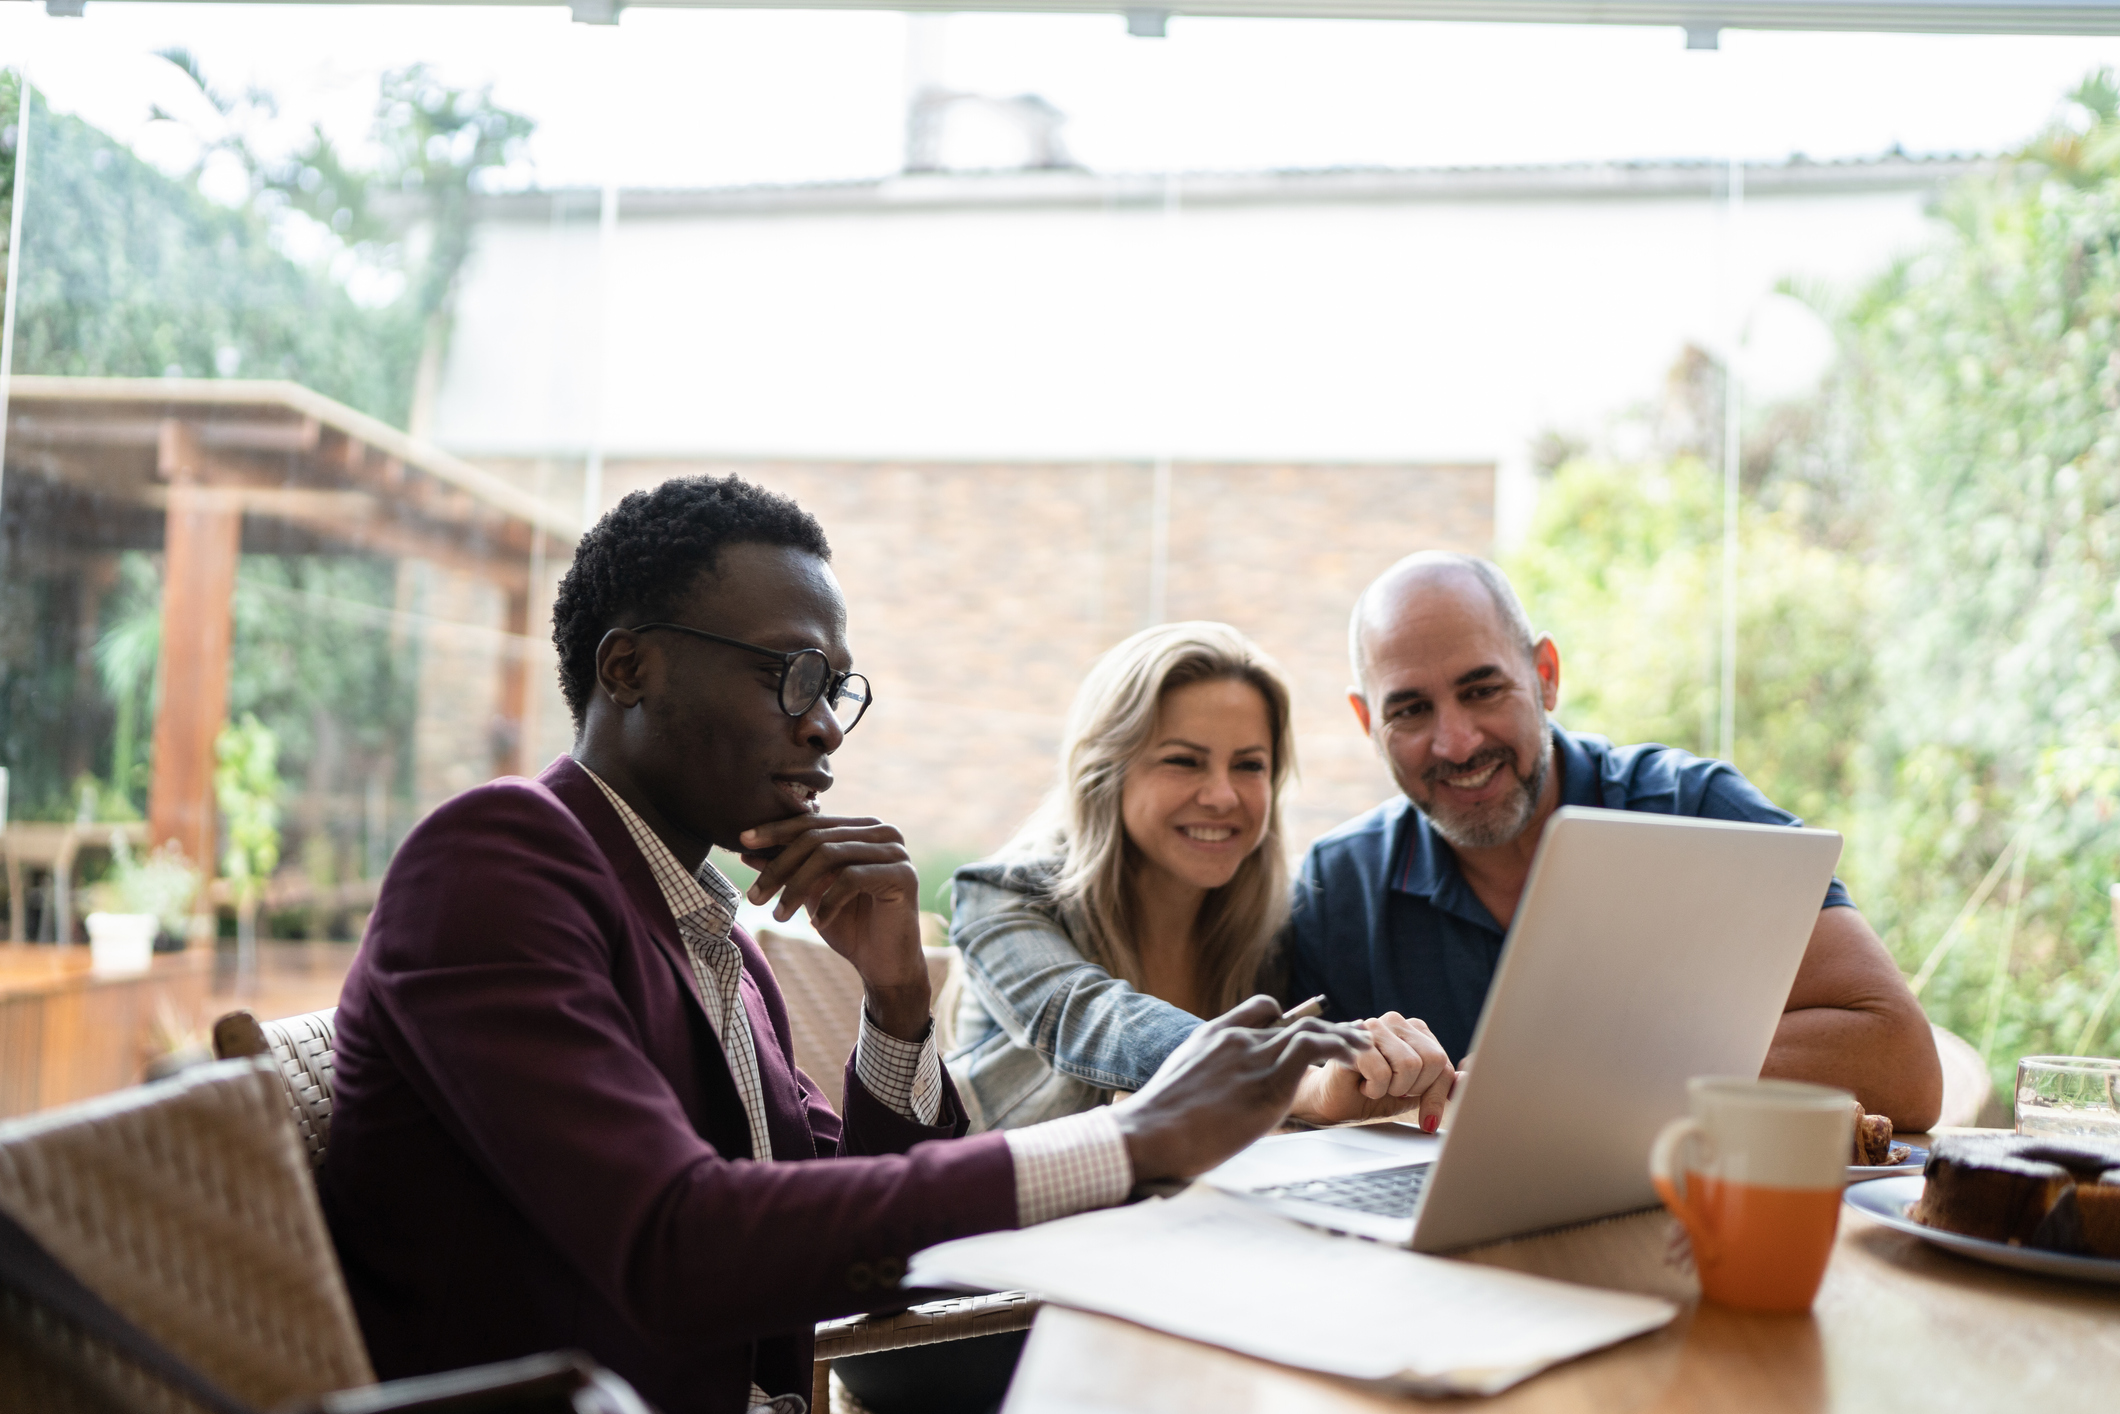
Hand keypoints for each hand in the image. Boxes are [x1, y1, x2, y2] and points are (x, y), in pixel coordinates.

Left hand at [739, 813, 929, 1039]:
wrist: (884, 965)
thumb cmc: (849, 925)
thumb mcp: (810, 893)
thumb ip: (786, 867)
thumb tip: (746, 850)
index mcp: (862, 828)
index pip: (812, 822)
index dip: (776, 830)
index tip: (743, 841)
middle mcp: (883, 832)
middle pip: (818, 838)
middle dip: (780, 867)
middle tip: (755, 896)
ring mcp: (896, 852)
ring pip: (831, 855)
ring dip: (797, 887)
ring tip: (779, 916)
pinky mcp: (904, 875)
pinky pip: (852, 878)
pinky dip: (828, 901)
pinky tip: (817, 923)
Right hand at [1110, 996, 1371, 1182]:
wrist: (1149, 1133)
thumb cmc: (1156, 1127)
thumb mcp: (1179, 1090)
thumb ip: (1205, 1085)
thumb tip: (1214, 1108)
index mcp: (1212, 1036)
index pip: (1260, 1009)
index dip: (1288, 1018)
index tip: (1308, 1033)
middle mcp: (1236, 1039)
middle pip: (1293, 1021)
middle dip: (1327, 1029)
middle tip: (1351, 1038)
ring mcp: (1252, 1057)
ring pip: (1310, 1030)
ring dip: (1342, 1037)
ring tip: (1363, 1048)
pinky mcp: (1268, 1081)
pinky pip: (1313, 1049)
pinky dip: (1339, 1048)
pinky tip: (1354, 1059)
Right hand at [1288, 1011, 1455, 1130]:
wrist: (1331, 1100)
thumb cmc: (1372, 1093)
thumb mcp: (1414, 1094)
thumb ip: (1440, 1086)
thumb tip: (1466, 1081)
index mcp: (1415, 1029)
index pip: (1444, 1062)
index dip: (1436, 1095)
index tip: (1424, 1114)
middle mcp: (1395, 1021)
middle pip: (1432, 1061)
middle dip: (1414, 1089)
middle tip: (1392, 1090)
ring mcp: (1373, 1027)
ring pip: (1409, 1065)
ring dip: (1392, 1088)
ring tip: (1376, 1086)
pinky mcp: (1353, 1041)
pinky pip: (1382, 1072)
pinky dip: (1375, 1089)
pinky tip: (1362, 1084)